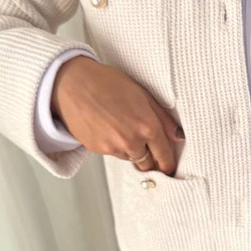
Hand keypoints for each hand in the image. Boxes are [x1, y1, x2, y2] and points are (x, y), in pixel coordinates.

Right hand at [51, 55, 183, 173]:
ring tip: (122, 128)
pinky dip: (114, 146)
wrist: (72, 84)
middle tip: (148, 148)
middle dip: (150, 159)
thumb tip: (178, 136)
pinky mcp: (97, 150)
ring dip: (131, 151)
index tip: (169, 167)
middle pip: (147, 164)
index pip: (164, 156)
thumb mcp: (142, 95)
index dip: (168, 164)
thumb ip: (163, 118)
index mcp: (147, 126)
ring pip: (130, 158)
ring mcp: (113, 147)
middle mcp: (132, 141)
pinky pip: (113, 154)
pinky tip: (109, 128)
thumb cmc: (107, 83)